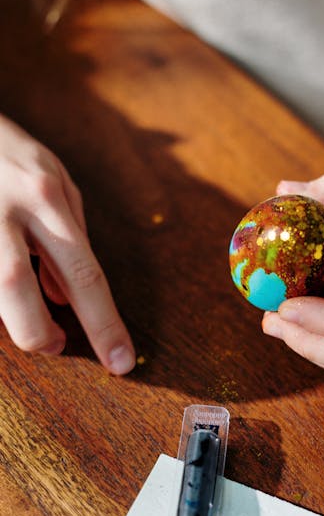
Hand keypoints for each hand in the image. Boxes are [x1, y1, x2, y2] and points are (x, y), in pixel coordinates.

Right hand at [0, 114, 134, 373]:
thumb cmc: (13, 154)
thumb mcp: (56, 181)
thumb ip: (69, 237)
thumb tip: (64, 297)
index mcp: (45, 197)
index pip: (84, 274)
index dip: (104, 325)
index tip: (120, 362)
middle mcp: (6, 210)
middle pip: (15, 287)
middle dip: (36, 332)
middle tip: (54, 346)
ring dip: (11, 317)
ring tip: (33, 322)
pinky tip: (9, 286)